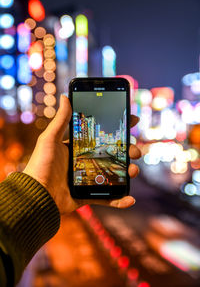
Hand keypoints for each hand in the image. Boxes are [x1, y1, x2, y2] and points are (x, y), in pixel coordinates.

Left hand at [23, 95, 140, 214]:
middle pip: (112, 155)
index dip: (118, 129)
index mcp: (78, 148)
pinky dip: (120, 200)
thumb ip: (61, 120)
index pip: (102, 136)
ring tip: (133, 170)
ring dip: (127, 173)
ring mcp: (88, 179)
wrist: (36, 195)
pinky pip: (107, 198)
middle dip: (128, 151)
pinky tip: (130, 199)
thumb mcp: (50, 139)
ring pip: (114, 174)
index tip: (132, 121)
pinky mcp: (88, 195)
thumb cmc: (41, 165)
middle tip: (136, 151)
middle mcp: (85, 162)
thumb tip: (65, 97)